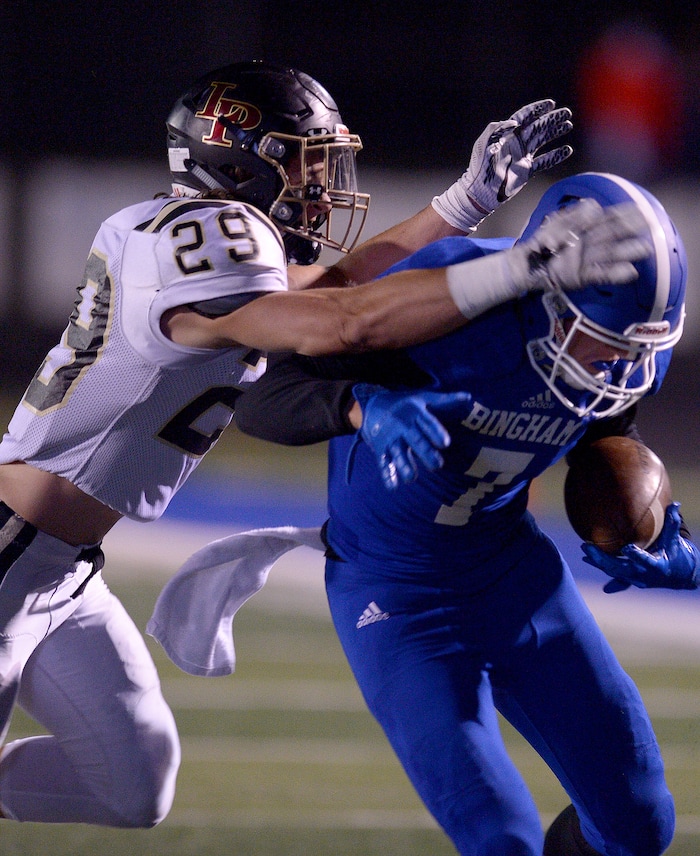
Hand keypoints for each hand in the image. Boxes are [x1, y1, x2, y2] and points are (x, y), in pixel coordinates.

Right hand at [351, 384, 470, 488]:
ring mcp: (391, 438)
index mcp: (415, 413)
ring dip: (404, 465)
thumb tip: (469, 397)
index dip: (436, 432)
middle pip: (415, 440)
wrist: (372, 404)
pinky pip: (384, 462)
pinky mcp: (381, 448)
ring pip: (398, 452)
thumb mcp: (424, 398)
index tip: (445, 443)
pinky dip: (387, 474)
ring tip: (411, 478)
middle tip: (437, 466)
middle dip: (424, 452)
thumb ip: (446, 401)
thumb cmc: (405, 404)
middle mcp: (402, 425)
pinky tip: (393, 487)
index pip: (427, 422)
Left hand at [431, 99, 572, 231]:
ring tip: (568, 125)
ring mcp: (523, 156)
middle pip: (538, 126)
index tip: (551, 104)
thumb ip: (497, 129)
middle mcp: (517, 143)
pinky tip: (567, 150)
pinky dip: (556, 156)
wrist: (482, 191)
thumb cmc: (480, 166)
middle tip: (566, 113)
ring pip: (543, 140)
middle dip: (552, 119)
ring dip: (556, 132)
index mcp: (508, 134)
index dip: (538, 109)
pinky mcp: (527, 170)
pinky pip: (545, 161)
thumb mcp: (485, 143)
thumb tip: (514, 122)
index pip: (525, 117)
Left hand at [508, 198, 651, 293]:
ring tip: (644, 250)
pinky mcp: (582, 276)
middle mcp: (590, 242)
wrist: (527, 264)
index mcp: (584, 227)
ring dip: (628, 252)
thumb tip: (594, 207)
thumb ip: (573, 216)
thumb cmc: (541, 241)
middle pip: (614, 235)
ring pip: (611, 254)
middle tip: (650, 228)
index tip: (641, 210)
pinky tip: (630, 272)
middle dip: (632, 231)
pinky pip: (601, 274)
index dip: (625, 214)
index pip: (609, 217)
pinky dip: (615, 274)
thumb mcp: (555, 224)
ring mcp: (587, 259)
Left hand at [582, 503, 699, 592]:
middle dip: (603, 559)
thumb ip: (672, 523)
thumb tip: (675, 504)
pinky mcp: (627, 578)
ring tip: (585, 547)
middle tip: (587, 546)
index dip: (637, 556)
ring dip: (597, 561)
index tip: (626, 548)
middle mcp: (643, 575)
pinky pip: (611, 573)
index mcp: (657, 566)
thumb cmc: (675, 553)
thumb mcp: (673, 540)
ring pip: (613, 571)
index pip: (646, 561)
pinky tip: (586, 558)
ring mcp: (634, 578)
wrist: (676, 576)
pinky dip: (599, 566)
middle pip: (620, 569)